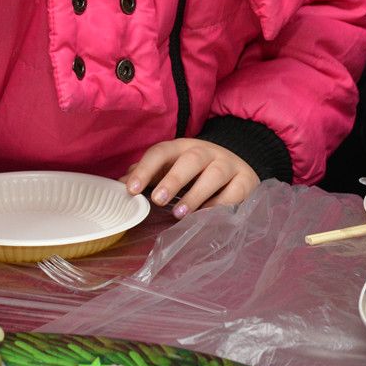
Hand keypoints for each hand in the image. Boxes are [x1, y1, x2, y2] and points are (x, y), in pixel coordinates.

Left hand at [121, 139, 259, 218]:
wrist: (238, 165)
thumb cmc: (195, 171)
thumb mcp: (170, 168)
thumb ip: (147, 175)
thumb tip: (119, 184)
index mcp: (182, 148)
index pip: (161, 152)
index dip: (145, 169)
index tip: (131, 190)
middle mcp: (206, 152)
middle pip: (190, 160)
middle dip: (173, 179)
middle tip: (157, 200)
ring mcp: (228, 164)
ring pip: (214, 174)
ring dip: (196, 194)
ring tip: (179, 214)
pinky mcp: (246, 180)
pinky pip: (234, 192)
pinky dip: (221, 205)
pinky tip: (208, 217)